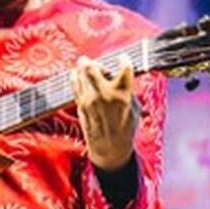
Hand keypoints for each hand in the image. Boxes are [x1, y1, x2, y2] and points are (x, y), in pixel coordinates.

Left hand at [72, 56, 137, 171]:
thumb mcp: (134, 109)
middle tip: (96, 63)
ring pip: (81, 74)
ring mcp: (90, 99)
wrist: (110, 148)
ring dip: (83, 67)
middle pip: (92, 67)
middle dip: (94, 62)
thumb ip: (128, 92)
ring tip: (85, 66)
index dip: (124, 60)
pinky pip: (75, 84)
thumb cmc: (126, 129)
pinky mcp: (80, 104)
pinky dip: (75, 77)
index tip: (123, 59)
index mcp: (122, 93)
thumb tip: (122, 81)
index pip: (124, 66)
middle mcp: (104, 93)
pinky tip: (77, 75)